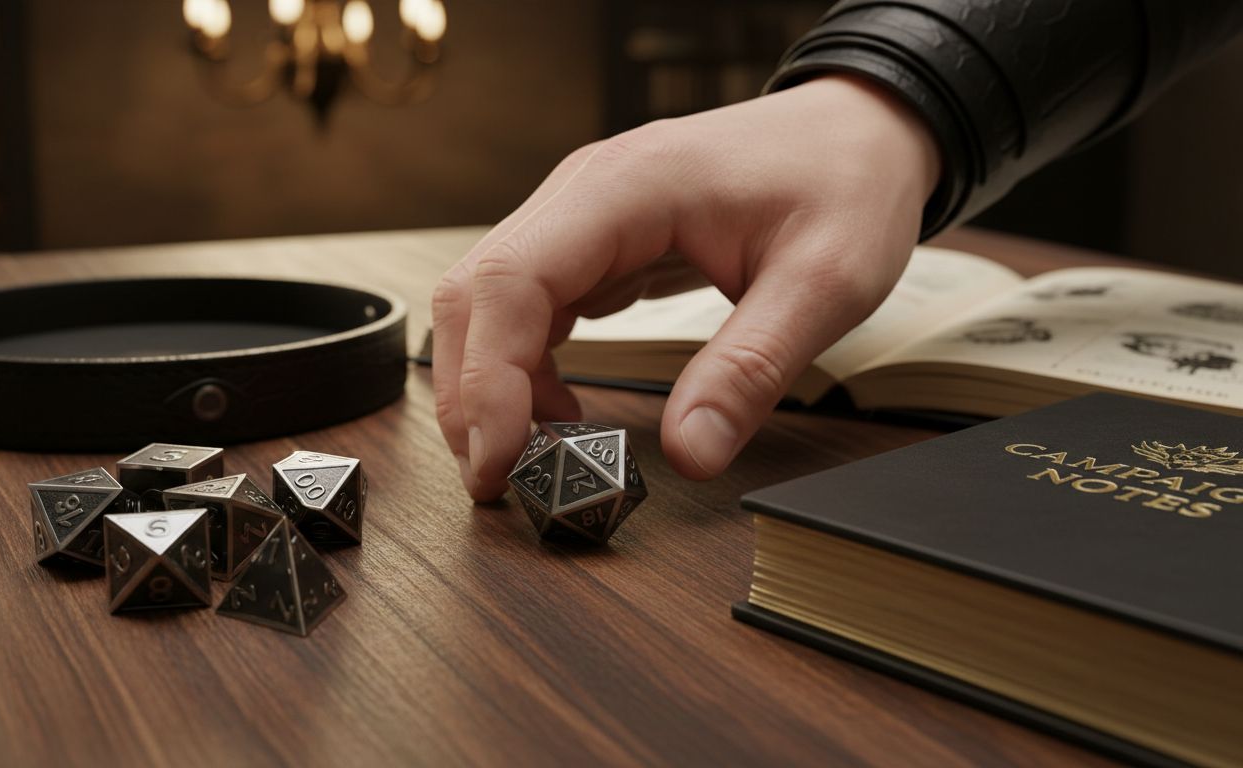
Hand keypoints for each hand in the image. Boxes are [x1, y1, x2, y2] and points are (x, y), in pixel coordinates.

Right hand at [432, 74, 941, 500]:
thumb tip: (690, 457)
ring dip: (490, 385)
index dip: (489, 380)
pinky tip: (559, 414)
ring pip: (490, 303)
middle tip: (501, 482)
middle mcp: (582, 193)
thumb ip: (751, 369)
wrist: (858, 128)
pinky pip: (529, 306)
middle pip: (476, 294)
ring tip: (529, 461)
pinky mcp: (593, 242)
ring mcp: (581, 214)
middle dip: (471, 395)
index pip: (511, 282)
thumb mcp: (824, 281)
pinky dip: (526, 367)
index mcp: (625, 188)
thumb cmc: (844, 182)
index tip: (504, 461)